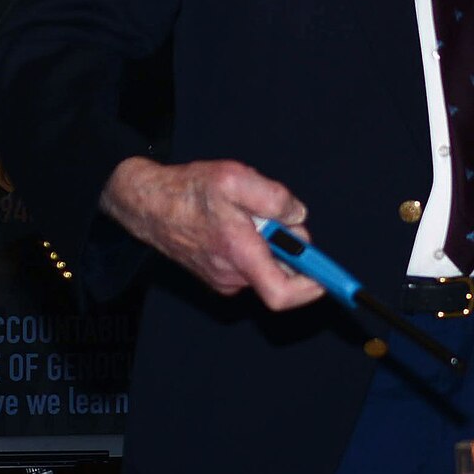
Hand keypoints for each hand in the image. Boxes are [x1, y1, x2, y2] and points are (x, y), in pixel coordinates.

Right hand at [98, 156, 323, 309]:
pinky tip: (234, 220)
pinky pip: (250, 262)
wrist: (146, 204)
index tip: (326, 277)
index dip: (311, 289)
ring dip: (269, 241)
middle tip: (273, 214)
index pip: (282, 294)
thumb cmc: (188, 191)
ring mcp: (223, 278)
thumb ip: (274, 198)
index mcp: (240, 255)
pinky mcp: (217, 274)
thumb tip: (297, 218)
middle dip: (289, 246)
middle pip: (280, 272)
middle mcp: (232, 276)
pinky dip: (254, 244)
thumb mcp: (235, 179)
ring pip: (265, 264)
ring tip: (245, 212)